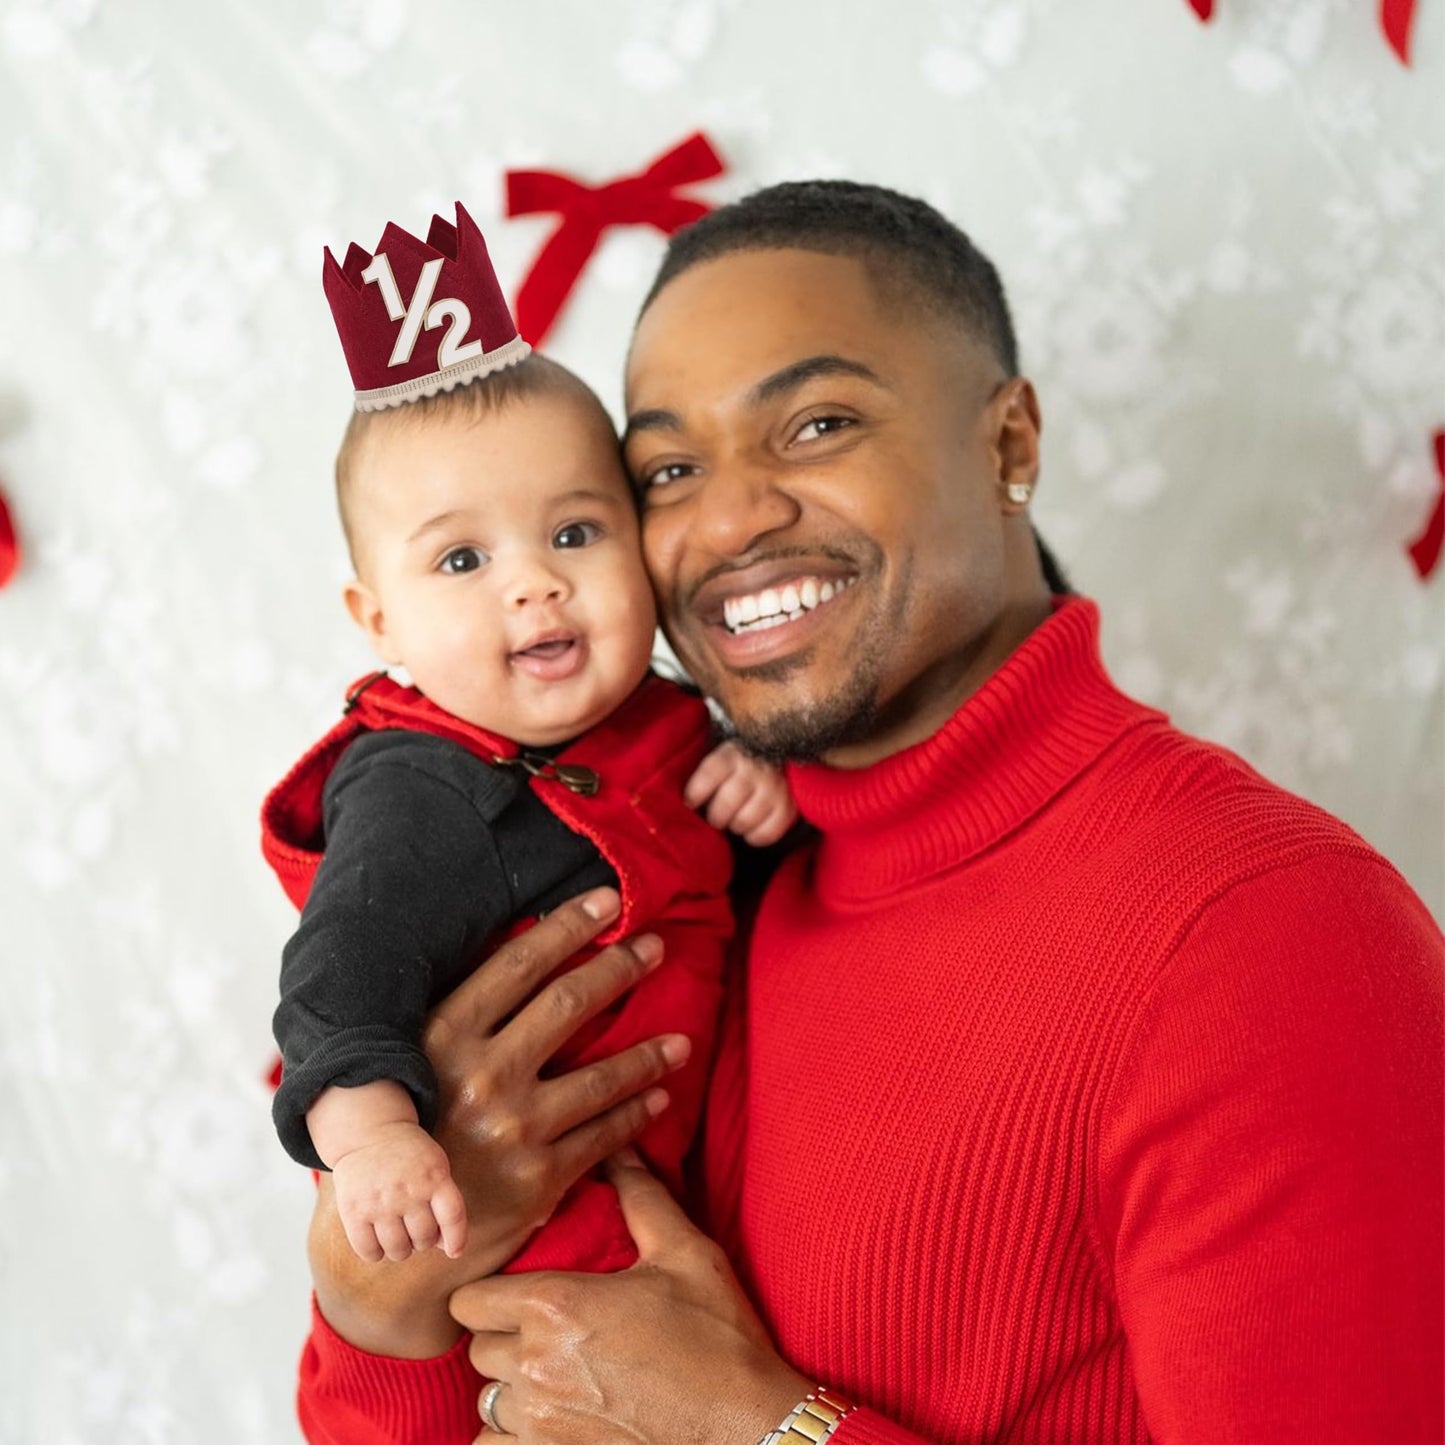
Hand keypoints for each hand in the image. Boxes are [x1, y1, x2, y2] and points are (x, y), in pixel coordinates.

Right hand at [308, 889, 693, 1357]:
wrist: (385, 1246)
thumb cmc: (400, 1137)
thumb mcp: (408, 1065)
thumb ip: (457, 1017)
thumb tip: (517, 945)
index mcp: (440, 1038)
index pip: (517, 964)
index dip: (568, 926)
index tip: (609, 900)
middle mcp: (479, 1077)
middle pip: (567, 1004)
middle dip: (619, 968)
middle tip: (656, 947)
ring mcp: (513, 1129)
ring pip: (602, 1074)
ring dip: (650, 1053)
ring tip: (682, 1040)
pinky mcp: (538, 1178)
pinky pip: (606, 1136)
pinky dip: (639, 1113)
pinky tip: (661, 1097)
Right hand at [330, 1120, 467, 1262]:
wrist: (370, 1133)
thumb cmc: (411, 1157)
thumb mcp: (435, 1167)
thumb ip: (444, 1203)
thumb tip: (446, 1248)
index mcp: (434, 1176)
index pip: (453, 1216)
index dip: (457, 1239)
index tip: (454, 1252)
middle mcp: (408, 1189)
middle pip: (424, 1238)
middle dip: (422, 1240)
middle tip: (413, 1227)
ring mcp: (380, 1201)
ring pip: (398, 1250)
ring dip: (401, 1249)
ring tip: (397, 1233)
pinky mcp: (354, 1210)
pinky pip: (369, 1251)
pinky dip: (376, 1253)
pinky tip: (377, 1239)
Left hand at [451, 1150, 809, 1444]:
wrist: (747, 1423)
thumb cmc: (718, 1336)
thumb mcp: (684, 1253)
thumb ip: (641, 1196)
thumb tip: (620, 1151)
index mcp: (557, 1306)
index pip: (471, 1300)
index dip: (489, 1292)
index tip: (516, 1290)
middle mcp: (537, 1365)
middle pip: (477, 1348)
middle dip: (503, 1335)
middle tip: (542, 1328)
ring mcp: (542, 1422)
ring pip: (488, 1399)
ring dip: (510, 1385)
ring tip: (549, 1371)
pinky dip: (514, 1434)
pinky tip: (550, 1416)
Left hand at [684, 740, 797, 846]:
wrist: (778, 759)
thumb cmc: (739, 765)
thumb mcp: (722, 757)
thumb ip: (707, 775)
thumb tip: (686, 805)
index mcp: (733, 754)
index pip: (711, 773)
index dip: (696, 792)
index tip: (690, 804)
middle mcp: (755, 768)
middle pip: (727, 802)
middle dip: (716, 816)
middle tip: (715, 819)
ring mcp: (774, 787)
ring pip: (746, 820)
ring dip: (735, 826)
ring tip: (734, 821)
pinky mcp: (789, 805)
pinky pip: (768, 832)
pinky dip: (755, 837)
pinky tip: (750, 831)